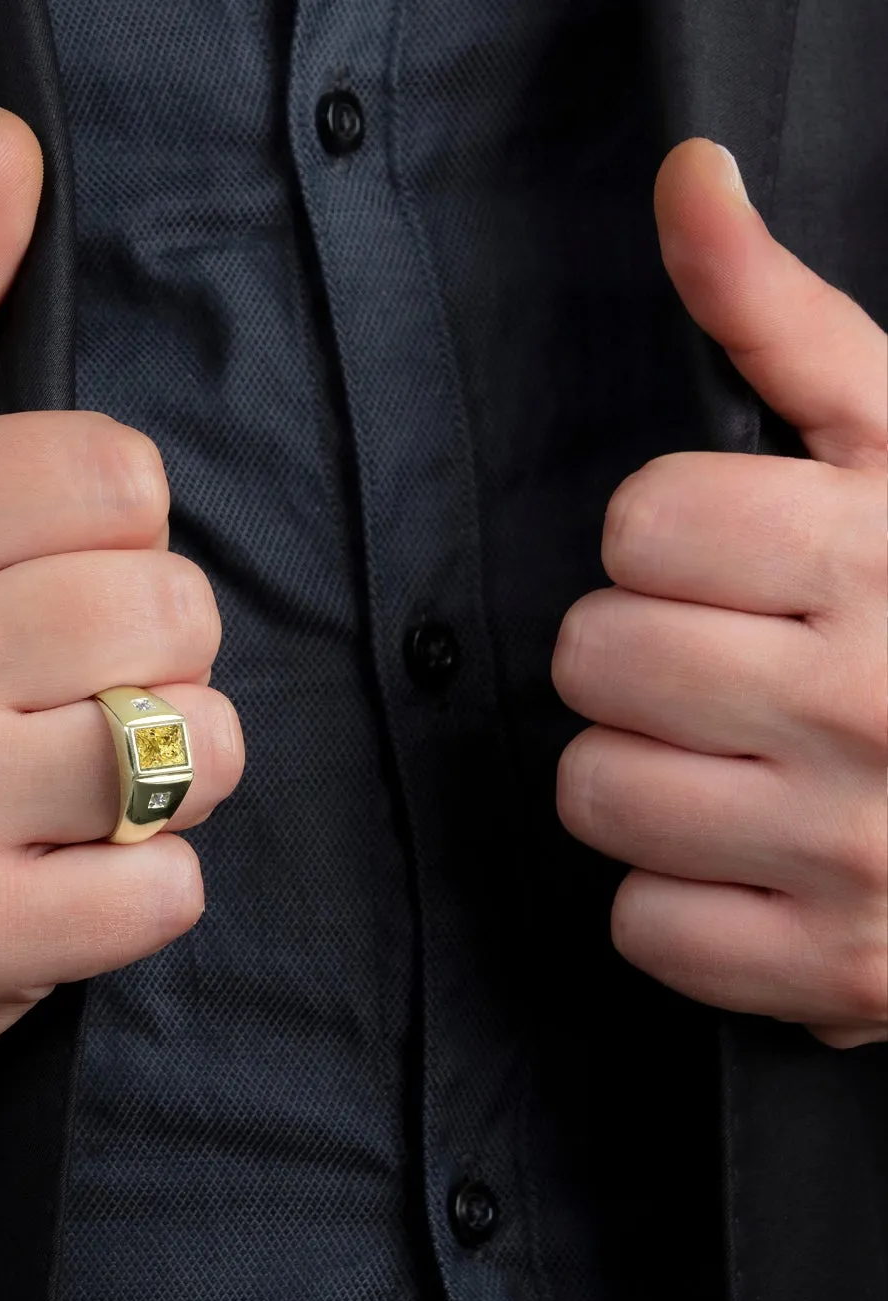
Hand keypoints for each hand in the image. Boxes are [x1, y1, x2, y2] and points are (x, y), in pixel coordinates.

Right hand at [0, 110, 243, 1114]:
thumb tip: (9, 158)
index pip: (120, 476)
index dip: (114, 536)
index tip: (51, 581)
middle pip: (176, 609)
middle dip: (150, 654)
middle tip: (64, 691)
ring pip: (196, 749)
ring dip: (165, 774)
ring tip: (67, 784)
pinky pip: (169, 888)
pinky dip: (143, 886)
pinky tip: (60, 873)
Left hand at [553, 138, 886, 1048]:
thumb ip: (775, 317)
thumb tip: (686, 181)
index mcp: (882, 553)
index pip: (640, 526)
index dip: (666, 542)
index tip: (726, 562)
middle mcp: (871, 700)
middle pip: (594, 656)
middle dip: (637, 655)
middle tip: (722, 667)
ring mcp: (853, 847)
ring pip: (594, 791)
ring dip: (638, 775)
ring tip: (729, 761)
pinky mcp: (831, 968)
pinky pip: (641, 926)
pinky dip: (676, 901)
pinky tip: (747, 861)